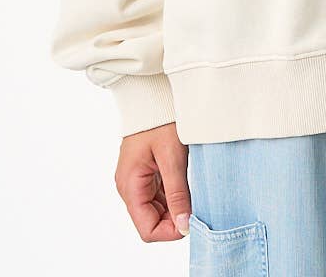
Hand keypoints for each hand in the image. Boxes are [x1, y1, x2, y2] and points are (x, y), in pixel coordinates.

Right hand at [114, 122, 191, 241]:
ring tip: (192, 191)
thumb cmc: (160, 121)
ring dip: (175, 206)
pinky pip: (157, 195)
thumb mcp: (172, 157)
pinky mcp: (143, 173)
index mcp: (130, 186)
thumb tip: (184, 226)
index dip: (170, 231)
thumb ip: (177, 193)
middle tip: (196, 205)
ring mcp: (135, 180)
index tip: (192, 220)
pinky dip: (172, 195)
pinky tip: (186, 183)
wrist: (152, 95)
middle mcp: (129, 187)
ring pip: (156, 209)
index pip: (147, 229)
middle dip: (174, 219)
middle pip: (151, 221)